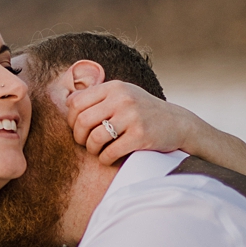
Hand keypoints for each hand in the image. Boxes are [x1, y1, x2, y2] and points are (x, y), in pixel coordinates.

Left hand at [68, 82, 195, 165]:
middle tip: (86, 143)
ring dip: (92, 150)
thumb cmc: (143, 111)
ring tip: (99, 150)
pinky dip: (105, 159)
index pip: (76, 103)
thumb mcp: (123, 94)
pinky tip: (110, 157)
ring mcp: (132, 117)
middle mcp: (122, 99)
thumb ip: (98, 96)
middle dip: (79, 137)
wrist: (178, 123)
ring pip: (95, 139)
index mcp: (114, 87)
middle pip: (83, 121)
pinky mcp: (140, 136)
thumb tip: (67, 101)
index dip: (71, 120)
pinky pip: (110, 153)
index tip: (79, 129)